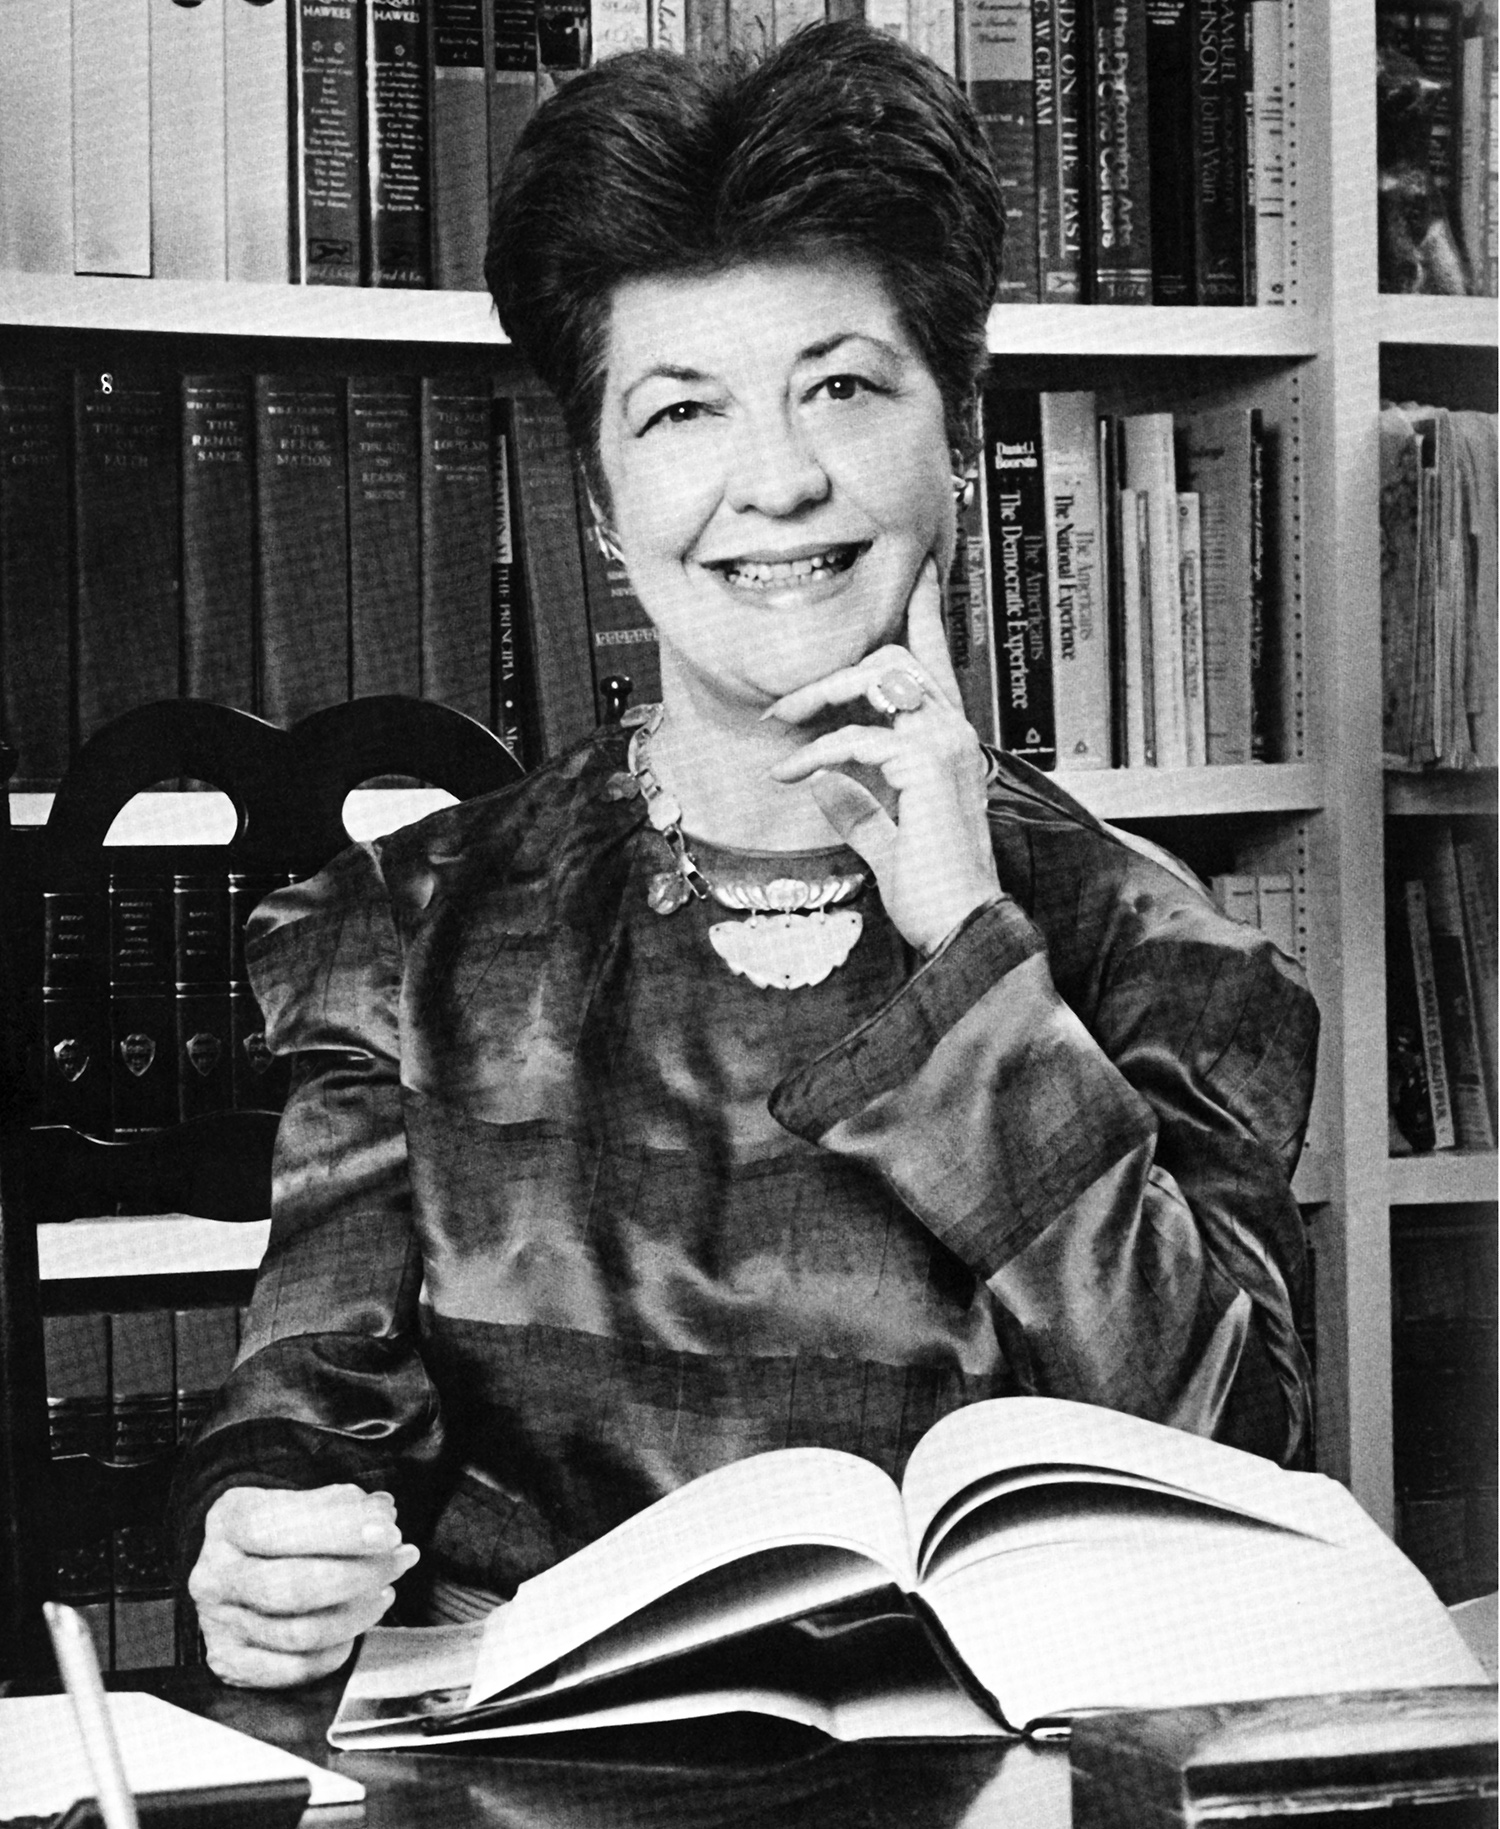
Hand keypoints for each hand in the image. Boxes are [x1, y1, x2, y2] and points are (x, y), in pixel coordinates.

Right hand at [189, 1484, 419, 1688]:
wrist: (238, 1563)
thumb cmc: (279, 1529)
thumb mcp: (303, 1500)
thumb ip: (344, 1505)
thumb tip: (382, 1514)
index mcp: (229, 1522)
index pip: (277, 1527)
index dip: (340, 1532)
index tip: (389, 1533)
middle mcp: (215, 1575)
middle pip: (293, 1587)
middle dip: (360, 1575)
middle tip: (400, 1560)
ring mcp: (219, 1624)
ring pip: (300, 1633)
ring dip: (357, 1614)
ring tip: (384, 1591)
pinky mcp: (231, 1663)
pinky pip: (295, 1669)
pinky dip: (336, 1650)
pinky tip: (355, 1625)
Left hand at [766, 556, 1002, 955]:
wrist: (961, 926)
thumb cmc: (933, 892)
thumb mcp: (888, 842)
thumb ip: (859, 810)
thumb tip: (823, 785)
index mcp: (950, 744)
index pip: (934, 662)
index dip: (925, 611)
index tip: (920, 570)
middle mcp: (956, 733)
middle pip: (894, 659)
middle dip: (834, 671)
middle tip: (785, 706)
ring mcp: (945, 744)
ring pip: (876, 679)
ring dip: (818, 696)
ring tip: (779, 725)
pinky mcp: (924, 765)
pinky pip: (854, 739)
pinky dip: (814, 753)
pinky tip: (789, 774)